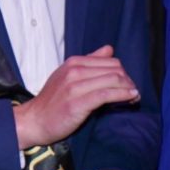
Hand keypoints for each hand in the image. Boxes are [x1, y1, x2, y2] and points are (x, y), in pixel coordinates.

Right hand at [13, 46, 139, 148]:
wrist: (35, 120)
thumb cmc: (53, 100)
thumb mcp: (67, 75)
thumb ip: (89, 62)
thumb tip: (108, 49)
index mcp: (73, 63)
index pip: (109, 61)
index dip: (123, 72)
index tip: (128, 84)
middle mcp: (73, 71)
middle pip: (114, 69)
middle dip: (128, 80)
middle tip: (133, 92)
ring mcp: (74, 87)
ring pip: (112, 80)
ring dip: (129, 88)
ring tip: (134, 97)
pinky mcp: (77, 103)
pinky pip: (106, 94)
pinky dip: (122, 95)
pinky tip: (130, 98)